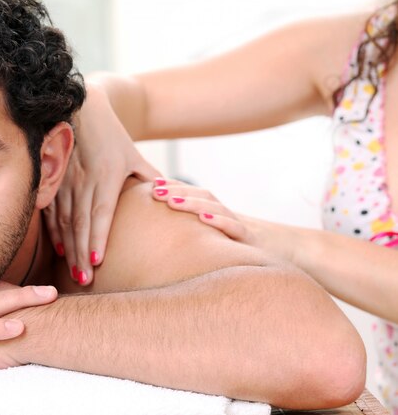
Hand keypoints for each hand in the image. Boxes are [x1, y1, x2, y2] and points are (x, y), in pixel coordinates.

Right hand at [44, 84, 159, 285]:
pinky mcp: (53, 181)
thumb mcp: (134, 155)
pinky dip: (53, 232)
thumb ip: (150, 178)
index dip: (98, 237)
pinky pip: (51, 211)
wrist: (80, 109)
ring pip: (64, 221)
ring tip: (73, 272)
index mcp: (106, 175)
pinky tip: (57, 250)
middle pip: (81, 224)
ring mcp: (64, 181)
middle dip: (82, 254)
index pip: (101, 212)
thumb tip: (169, 198)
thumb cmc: (112, 135)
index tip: (98, 262)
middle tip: (85, 281)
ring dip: (68, 248)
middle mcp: (83, 180)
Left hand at [151, 178, 296, 262]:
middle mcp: (227, 215)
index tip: (150, 186)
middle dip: (176, 191)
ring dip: (192, 203)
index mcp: (217, 214)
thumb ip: (199, 236)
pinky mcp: (252, 241)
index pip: (193, 195)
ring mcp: (240, 226)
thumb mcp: (220, 241)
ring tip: (170, 201)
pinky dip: (219, 221)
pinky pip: (235, 228)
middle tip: (153, 191)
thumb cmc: (247, 250)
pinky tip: (203, 218)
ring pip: (215, 208)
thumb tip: (167, 239)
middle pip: (201, 197)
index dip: (173, 188)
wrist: (291, 254)